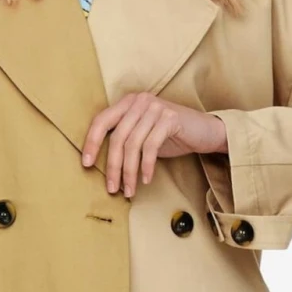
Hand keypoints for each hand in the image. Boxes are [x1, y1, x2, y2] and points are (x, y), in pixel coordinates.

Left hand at [80, 95, 228, 196]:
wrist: (204, 130)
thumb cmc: (170, 135)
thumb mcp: (143, 134)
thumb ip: (125, 139)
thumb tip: (104, 165)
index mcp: (128, 102)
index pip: (102, 121)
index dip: (92, 143)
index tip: (87, 164)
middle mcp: (139, 101)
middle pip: (117, 137)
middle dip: (113, 166)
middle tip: (112, 188)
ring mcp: (155, 108)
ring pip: (133, 144)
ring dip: (129, 172)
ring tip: (129, 190)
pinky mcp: (169, 118)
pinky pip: (151, 146)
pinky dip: (146, 166)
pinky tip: (146, 179)